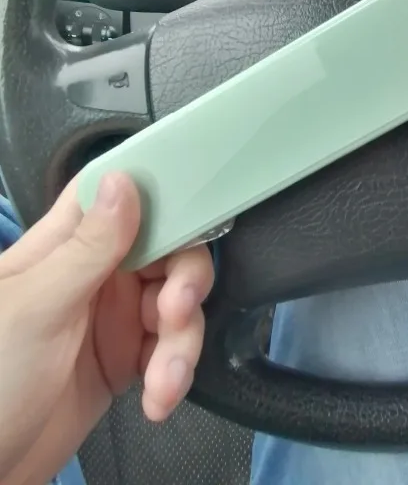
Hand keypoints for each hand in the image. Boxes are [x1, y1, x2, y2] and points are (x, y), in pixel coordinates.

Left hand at [0, 172, 213, 484]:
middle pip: (167, 250)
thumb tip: (125, 179)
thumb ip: (87, 247)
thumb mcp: (37, 307)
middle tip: (176, 311)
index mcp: (67, 244)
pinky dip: (174, 374)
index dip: (161, 190)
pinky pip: (171, 350)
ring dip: (181, 342)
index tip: (199, 198)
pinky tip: (159, 400)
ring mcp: (116, 316)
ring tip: (164, 381)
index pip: (119, 196)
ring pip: (178, 303)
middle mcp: (98, 272)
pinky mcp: (129, 359)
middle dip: (184, 281)